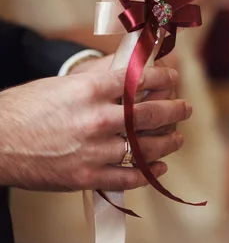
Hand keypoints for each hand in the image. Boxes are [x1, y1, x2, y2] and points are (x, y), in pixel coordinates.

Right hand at [0, 66, 191, 191]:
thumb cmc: (28, 107)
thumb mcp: (65, 83)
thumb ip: (100, 76)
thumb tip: (129, 64)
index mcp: (89, 90)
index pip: (139, 80)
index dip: (162, 77)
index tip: (173, 77)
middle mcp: (96, 119)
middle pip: (149, 114)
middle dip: (175, 110)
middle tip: (186, 108)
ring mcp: (93, 151)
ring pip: (145, 148)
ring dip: (167, 143)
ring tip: (177, 138)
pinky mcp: (86, 177)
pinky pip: (128, 178)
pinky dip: (147, 173)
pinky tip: (158, 167)